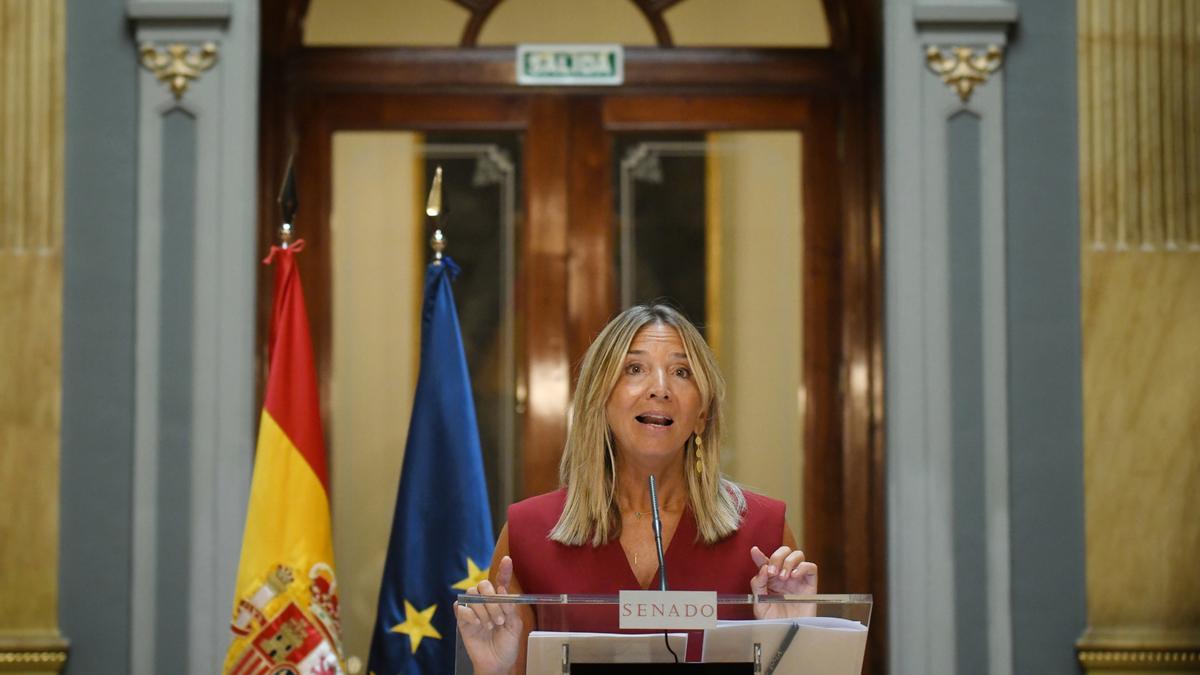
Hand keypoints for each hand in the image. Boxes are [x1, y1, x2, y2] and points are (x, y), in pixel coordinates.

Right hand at [455, 556, 521, 674]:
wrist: (497, 663)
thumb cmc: (507, 645)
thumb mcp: (514, 626)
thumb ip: (509, 607)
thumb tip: (502, 591)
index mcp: (501, 601)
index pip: (501, 581)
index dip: (504, 570)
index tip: (507, 560)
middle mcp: (486, 602)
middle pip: (483, 585)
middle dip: (492, 600)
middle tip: (499, 619)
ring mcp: (473, 610)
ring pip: (472, 595)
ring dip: (484, 610)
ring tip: (490, 625)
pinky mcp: (462, 620)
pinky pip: (461, 608)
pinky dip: (471, 615)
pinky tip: (478, 625)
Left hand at [748, 546, 817, 618]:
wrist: (787, 633)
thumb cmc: (773, 621)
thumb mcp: (760, 604)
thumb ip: (758, 585)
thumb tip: (763, 568)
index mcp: (770, 579)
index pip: (765, 560)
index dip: (759, 554)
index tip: (754, 551)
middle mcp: (784, 575)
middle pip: (784, 552)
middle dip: (777, 557)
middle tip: (772, 572)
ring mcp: (798, 579)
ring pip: (798, 555)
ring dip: (788, 562)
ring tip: (784, 577)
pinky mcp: (810, 585)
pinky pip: (811, 567)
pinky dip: (802, 567)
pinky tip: (794, 577)